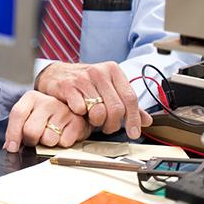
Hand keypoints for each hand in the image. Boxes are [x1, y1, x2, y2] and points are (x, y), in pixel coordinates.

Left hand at [3, 91, 91, 151]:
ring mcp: (63, 111)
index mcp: (32, 98)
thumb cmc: (46, 116)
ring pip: (48, 140)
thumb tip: (10, 147)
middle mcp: (48, 101)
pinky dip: (61, 144)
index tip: (12, 148)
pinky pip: (63, 143)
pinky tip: (63, 134)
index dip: (13, 133)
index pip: (18, 114)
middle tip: (35, 139)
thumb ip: (17, 128)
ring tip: (51, 134)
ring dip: (48, 143)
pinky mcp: (77, 123)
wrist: (74, 109)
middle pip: (31, 131)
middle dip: (31, 141)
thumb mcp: (29, 115)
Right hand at [35, 61, 152, 137]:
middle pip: (116, 108)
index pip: (130, 98)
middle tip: (108, 127)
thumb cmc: (85, 83)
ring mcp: (82, 78)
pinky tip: (80, 112)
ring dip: (97, 121)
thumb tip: (147, 120)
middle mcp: (99, 72)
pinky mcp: (67, 86)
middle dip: (113, 124)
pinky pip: (81, 109)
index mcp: (113, 70)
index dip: (134, 119)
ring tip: (94, 119)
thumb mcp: (108, 88)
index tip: (134, 133)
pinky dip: (81, 115)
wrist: (55, 74)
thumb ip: (127, 104)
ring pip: (99, 111)